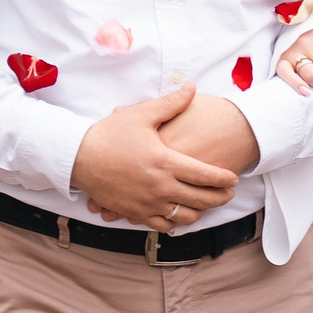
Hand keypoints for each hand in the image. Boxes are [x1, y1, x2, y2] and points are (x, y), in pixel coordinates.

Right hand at [70, 84, 241, 232]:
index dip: (224, 179)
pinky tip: (180, 215)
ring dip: (200, 212)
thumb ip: (171, 103)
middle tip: (228, 193)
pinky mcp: (134, 213)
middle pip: (201, 200)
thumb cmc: (109, 134)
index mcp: (165, 162)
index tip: (234, 178)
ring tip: (207, 205)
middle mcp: (159, 187)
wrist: (77, 158)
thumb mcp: (141, 114)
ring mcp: (147, 203)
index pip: (205, 176)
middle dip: (220, 198)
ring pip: (185, 217)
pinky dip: (175, 223)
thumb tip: (191, 87)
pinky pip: (162, 225)